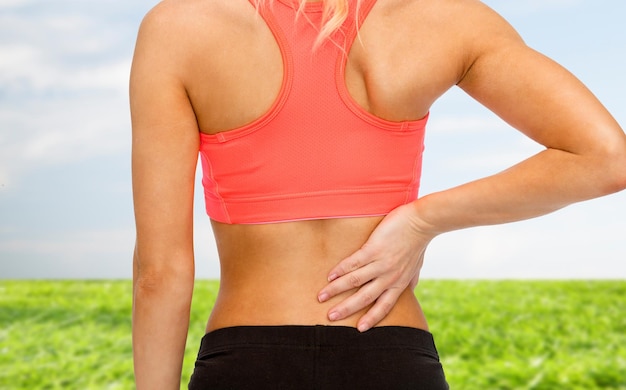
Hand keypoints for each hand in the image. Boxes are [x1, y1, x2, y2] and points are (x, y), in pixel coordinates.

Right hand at [317, 202, 435, 331]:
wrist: (421, 222)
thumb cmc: (418, 242)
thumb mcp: (417, 266)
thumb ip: (411, 280)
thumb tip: (411, 289)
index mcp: (399, 283)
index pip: (384, 306)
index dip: (371, 318)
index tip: (359, 329)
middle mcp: (389, 277)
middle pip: (365, 298)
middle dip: (346, 308)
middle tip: (330, 317)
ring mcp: (381, 263)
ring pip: (355, 281)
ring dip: (336, 290)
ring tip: (321, 296)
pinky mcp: (374, 249)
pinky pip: (353, 262)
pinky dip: (340, 270)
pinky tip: (329, 275)